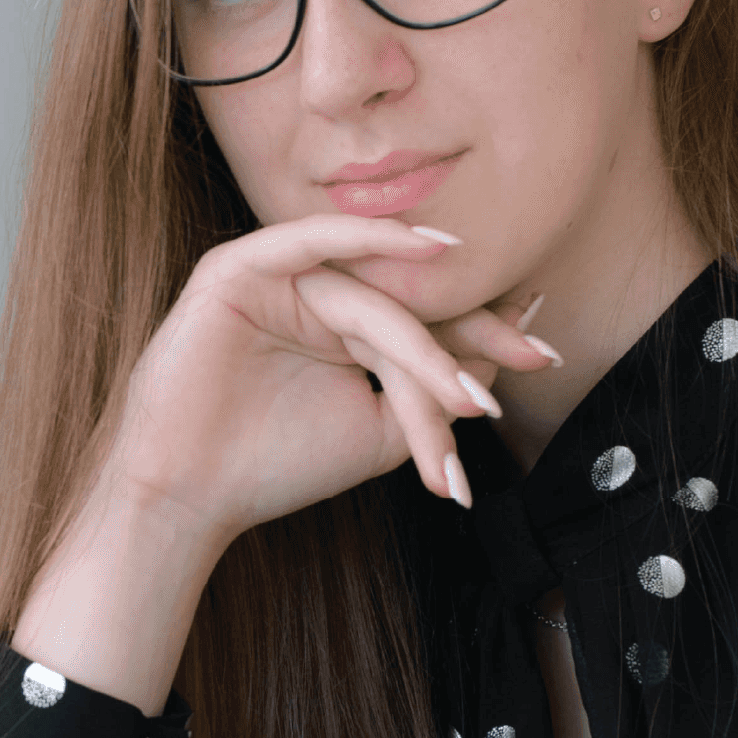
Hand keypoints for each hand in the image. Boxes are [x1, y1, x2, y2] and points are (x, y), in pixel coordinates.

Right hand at [113, 214, 553, 545]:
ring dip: (424, 347)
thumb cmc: (277, 465)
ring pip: (371, 297)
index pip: (424, 318)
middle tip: (529, 362)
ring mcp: (277, 276)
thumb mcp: (381, 429)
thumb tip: (510, 351)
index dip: (484, 333)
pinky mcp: (239, 266)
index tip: (545, 354)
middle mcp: (315, 293)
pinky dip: (368, 239)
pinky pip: (313, 241)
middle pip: (408, 304)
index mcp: (344, 326)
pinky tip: (426, 247)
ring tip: (468, 395)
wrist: (192, 497)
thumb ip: (436, 391)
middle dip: (471, 337)